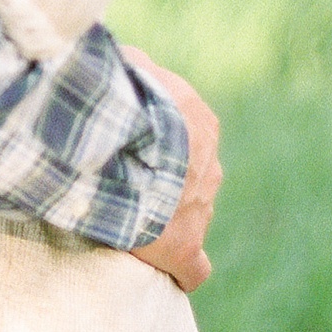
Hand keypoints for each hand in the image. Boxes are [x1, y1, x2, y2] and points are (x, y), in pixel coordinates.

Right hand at [124, 47, 221, 293]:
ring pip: (190, 216)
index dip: (154, 141)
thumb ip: (130, 65)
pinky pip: (193, 268)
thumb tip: (121, 57)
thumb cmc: (122, 102)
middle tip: (122, 182)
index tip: (126, 146)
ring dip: (164, 219)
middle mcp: (210, 166)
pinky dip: (182, 270)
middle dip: (163, 181)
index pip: (182, 134)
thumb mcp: (127, 65)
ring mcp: (201, 209)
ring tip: (128, 221)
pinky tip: (171, 274)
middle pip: (190, 177)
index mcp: (199, 122)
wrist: (124, 147)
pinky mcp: (185, 248)